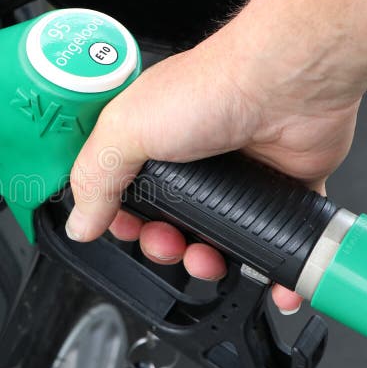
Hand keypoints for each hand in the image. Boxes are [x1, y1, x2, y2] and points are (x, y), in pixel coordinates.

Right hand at [66, 30, 363, 312]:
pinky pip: (274, 237)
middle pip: (168, 221)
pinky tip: (268, 284)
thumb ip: (94, 179)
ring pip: (216, 236)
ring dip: (210, 261)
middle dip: (165, 246)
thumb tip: (79, 223)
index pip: (123, 192)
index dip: (123, 220)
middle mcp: (191, 156)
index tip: (128, 232)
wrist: (287, 83)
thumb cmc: (212, 87)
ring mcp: (236, 174)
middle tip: (172, 244)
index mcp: (149, 138)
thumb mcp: (126, 130)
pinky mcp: (278, 188)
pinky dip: (273, 267)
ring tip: (212, 261)